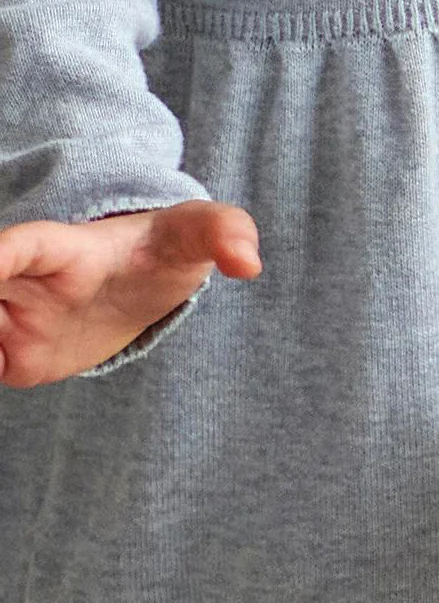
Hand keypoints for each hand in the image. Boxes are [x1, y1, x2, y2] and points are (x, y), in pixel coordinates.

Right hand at [0, 200, 260, 388]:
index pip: (21, 245)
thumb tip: (251, 262)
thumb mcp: (200, 231)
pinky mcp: (9, 357)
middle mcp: (22, 282)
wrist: (145, 279)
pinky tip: (12, 371)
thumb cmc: (166, 245)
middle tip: (7, 344)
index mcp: (65, 247)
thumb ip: (226, 232)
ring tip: (11, 361)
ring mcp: (9, 319)